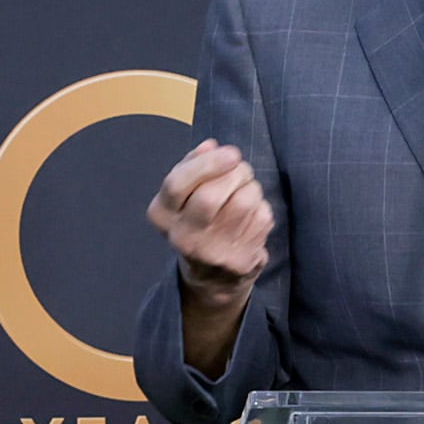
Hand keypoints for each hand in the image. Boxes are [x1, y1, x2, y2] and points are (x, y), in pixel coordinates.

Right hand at [148, 140, 270, 305]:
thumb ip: (192, 165)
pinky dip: (261, 207)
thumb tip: (211, 146)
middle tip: (241, 169)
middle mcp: (182, 237)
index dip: (208, 163)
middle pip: (211, 194)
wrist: (212, 277)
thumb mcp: (184, 194)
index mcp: (162, 215)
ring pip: (243, 202)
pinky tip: (252, 214)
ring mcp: (212, 253)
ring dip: (252, 187)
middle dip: (235, 172)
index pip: (177, 184)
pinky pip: (261, 218)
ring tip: (246, 189)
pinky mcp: (240, 261)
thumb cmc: (198, 221)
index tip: (232, 153)